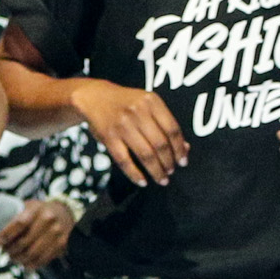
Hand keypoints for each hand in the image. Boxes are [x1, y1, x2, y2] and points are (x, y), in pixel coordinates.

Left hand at [0, 197, 76, 269]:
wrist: (64, 212)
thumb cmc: (38, 211)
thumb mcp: (26, 207)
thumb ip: (11, 218)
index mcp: (35, 209)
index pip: (18, 224)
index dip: (3, 236)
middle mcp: (47, 220)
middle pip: (23, 242)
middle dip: (10, 251)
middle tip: (5, 252)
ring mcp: (56, 232)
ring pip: (32, 254)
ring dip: (19, 259)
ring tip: (13, 258)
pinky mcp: (62, 244)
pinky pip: (43, 259)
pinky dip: (31, 265)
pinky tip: (25, 264)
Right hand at [67, 77, 187, 186]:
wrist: (94, 97)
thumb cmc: (127, 104)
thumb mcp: (147, 106)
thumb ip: (165, 124)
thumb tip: (185, 149)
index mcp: (151, 101)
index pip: (172, 129)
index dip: (180, 149)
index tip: (183, 162)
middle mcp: (138, 112)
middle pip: (160, 144)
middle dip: (169, 162)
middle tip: (171, 172)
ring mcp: (122, 125)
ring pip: (145, 154)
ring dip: (156, 171)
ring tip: (162, 179)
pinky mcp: (109, 137)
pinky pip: (125, 161)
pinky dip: (135, 174)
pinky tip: (142, 181)